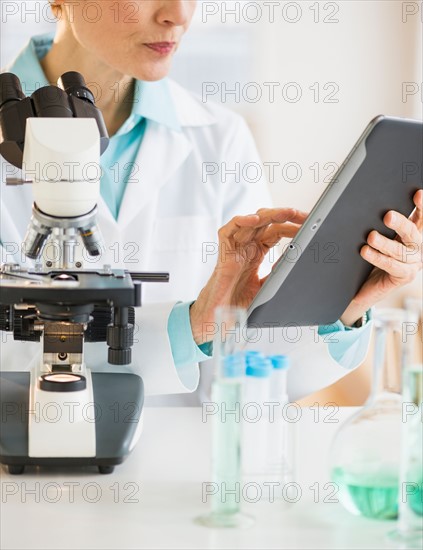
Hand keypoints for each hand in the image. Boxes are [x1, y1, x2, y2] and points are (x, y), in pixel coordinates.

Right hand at [190, 208, 307, 343]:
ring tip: (288, 213)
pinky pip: (229, 229)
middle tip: (304, 216)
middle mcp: (246, 245)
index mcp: (257, 252)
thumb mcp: (267, 286)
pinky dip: (241, 221)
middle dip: (286, 216)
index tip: (309, 225)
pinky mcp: (224, 250)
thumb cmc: (239, 301)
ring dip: (271, 215)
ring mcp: (235, 246)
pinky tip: (255, 220)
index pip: (277, 231)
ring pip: (252, 221)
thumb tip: (296, 260)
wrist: (222, 315)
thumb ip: (278, 271)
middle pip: (267, 222)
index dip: (292, 226)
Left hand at [341, 189, 422, 325]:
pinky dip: (378, 258)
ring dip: (385, 243)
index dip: (421, 206)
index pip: (419, 218)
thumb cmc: (371, 260)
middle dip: (400, 223)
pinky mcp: (404, 276)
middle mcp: (416, 248)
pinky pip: (392, 266)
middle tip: (387, 216)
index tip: (418, 194)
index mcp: (413, 235)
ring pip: (401, 251)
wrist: (365, 287)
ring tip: (371, 237)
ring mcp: (412, 263)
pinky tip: (366, 252)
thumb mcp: (377, 239)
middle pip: (412, 233)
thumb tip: (369, 206)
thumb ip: (380, 225)